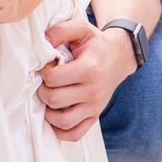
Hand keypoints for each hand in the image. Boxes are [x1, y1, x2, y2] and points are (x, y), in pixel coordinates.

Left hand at [36, 16, 137, 140]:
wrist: (118, 56)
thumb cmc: (95, 43)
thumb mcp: (80, 27)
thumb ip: (60, 31)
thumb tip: (43, 42)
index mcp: (88, 69)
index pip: (54, 78)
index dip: (44, 71)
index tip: (47, 66)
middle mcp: (93, 91)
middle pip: (55, 100)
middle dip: (42, 90)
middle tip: (45, 82)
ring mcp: (94, 107)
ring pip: (63, 122)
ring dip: (48, 112)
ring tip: (49, 97)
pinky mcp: (94, 116)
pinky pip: (75, 134)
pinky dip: (60, 130)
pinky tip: (54, 116)